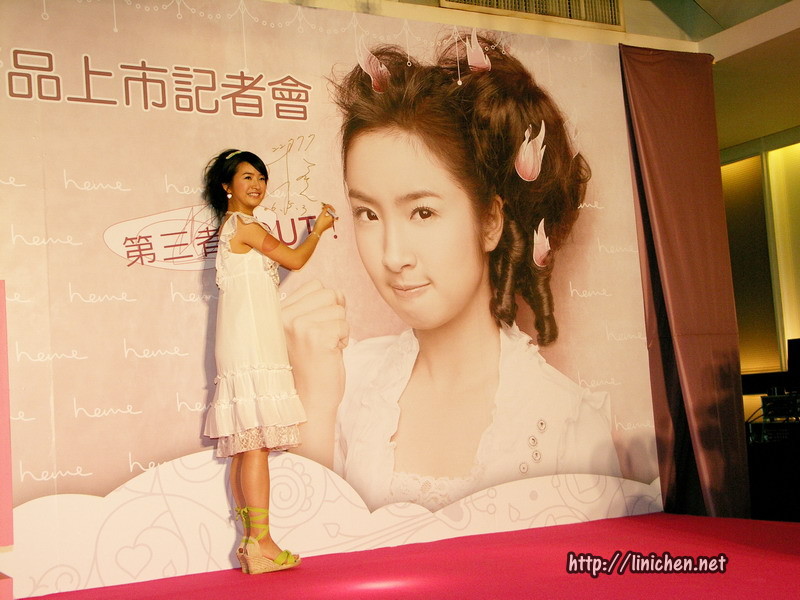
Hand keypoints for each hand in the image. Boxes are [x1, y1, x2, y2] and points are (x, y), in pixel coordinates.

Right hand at [281, 279, 347, 466]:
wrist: (308, 402)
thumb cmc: (309, 369)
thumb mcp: (302, 333)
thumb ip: (312, 309)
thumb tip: (336, 292)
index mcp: (279, 312)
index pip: (315, 285)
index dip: (326, 305)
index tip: (318, 329)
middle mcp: (285, 316)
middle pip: (329, 293)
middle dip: (335, 316)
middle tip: (323, 341)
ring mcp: (299, 325)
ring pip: (339, 309)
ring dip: (339, 330)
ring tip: (324, 349)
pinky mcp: (316, 335)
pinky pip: (344, 324)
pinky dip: (343, 341)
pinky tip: (329, 355)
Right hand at [312, 203, 336, 236]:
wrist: (317, 230)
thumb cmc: (320, 224)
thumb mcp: (322, 214)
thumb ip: (325, 209)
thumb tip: (327, 206)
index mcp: (332, 218)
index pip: (333, 210)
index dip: (330, 206)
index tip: (327, 205)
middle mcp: (332, 220)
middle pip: (332, 213)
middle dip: (328, 209)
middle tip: (324, 207)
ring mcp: (330, 223)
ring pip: (330, 216)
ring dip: (327, 212)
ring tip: (323, 210)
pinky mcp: (328, 225)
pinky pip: (328, 219)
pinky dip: (326, 216)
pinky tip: (323, 215)